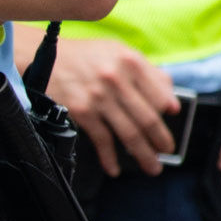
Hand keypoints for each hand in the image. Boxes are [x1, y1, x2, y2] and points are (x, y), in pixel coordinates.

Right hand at [45, 31, 179, 179]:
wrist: (46, 57)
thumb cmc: (87, 56)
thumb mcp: (119, 52)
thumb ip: (148, 72)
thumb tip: (171, 102)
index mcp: (130, 62)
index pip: (160, 94)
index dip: (169, 110)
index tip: (174, 120)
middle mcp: (116, 79)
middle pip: (147, 118)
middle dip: (161, 140)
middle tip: (167, 151)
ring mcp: (99, 97)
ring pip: (129, 133)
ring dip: (143, 155)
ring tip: (152, 166)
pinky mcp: (82, 111)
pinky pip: (102, 140)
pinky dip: (109, 158)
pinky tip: (114, 168)